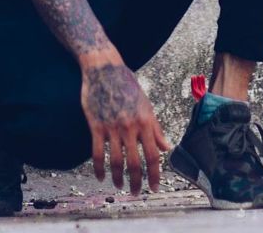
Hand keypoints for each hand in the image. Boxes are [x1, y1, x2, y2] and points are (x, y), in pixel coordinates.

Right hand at [81, 60, 169, 194]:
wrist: (104, 68)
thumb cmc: (127, 84)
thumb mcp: (146, 104)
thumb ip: (156, 128)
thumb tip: (167, 147)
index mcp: (145, 121)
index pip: (153, 155)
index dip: (154, 175)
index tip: (154, 187)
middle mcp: (130, 126)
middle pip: (135, 163)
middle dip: (137, 182)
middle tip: (137, 193)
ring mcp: (112, 126)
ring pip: (116, 161)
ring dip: (118, 178)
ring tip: (119, 186)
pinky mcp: (96, 125)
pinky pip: (97, 153)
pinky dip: (99, 168)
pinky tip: (101, 177)